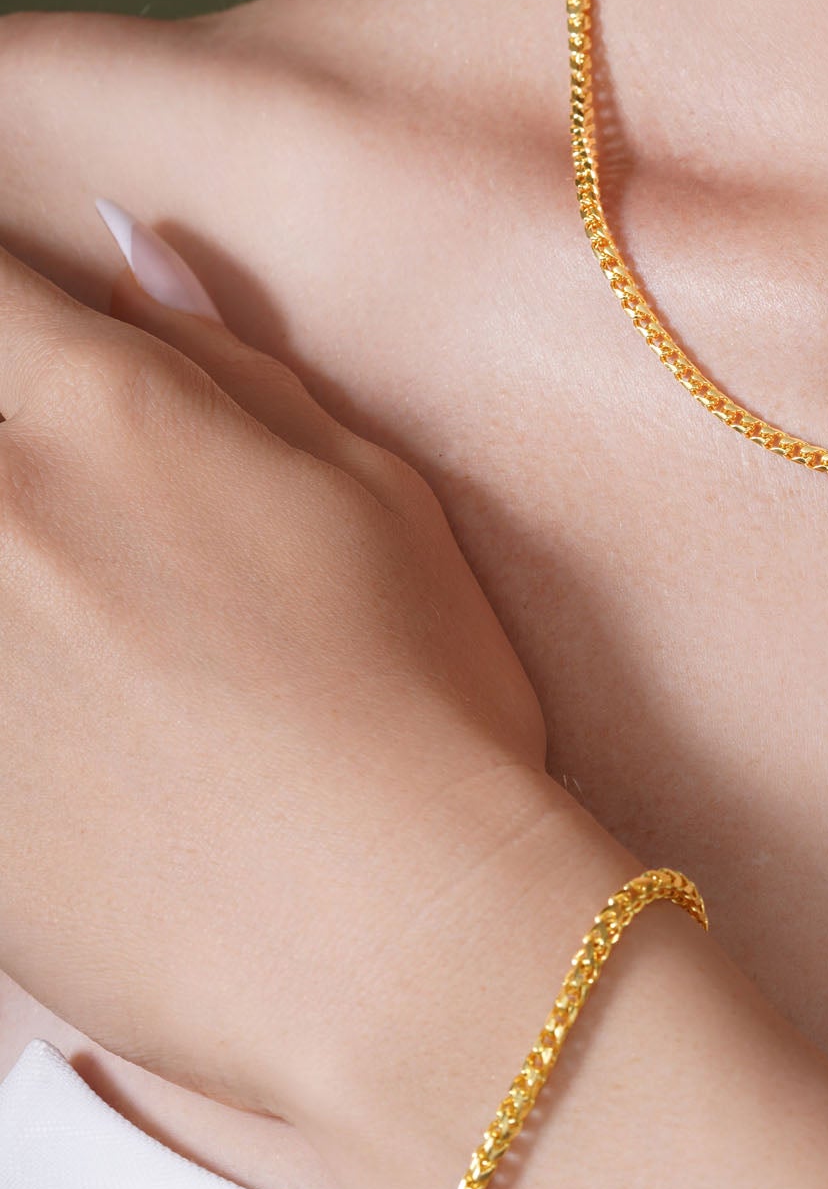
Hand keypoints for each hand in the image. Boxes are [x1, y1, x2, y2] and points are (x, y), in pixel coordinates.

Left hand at [0, 228, 589, 1121]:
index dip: (10, 307)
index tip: (38, 352)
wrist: (394, 933)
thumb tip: (130, 256)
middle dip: (13, 438)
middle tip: (97, 538)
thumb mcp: (378, 500)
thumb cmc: (425, 701)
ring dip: (14, 565)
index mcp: (112, 417)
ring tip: (102, 640)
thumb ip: (232, 368)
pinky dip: (10, 683)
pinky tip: (74, 719)